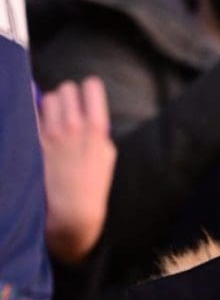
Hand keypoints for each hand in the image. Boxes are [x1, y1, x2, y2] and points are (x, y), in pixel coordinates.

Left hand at [39, 76, 116, 262]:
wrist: (72, 213)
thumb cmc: (93, 187)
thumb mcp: (107, 157)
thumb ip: (99, 131)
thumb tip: (88, 112)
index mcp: (96, 129)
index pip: (92, 86)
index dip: (89, 91)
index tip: (87, 99)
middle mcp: (73, 126)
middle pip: (67, 89)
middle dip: (69, 98)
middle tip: (70, 112)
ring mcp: (51, 133)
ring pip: (48, 98)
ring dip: (52, 106)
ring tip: (55, 121)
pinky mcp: (36, 141)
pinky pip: (32, 113)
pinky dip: (36, 114)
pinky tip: (40, 121)